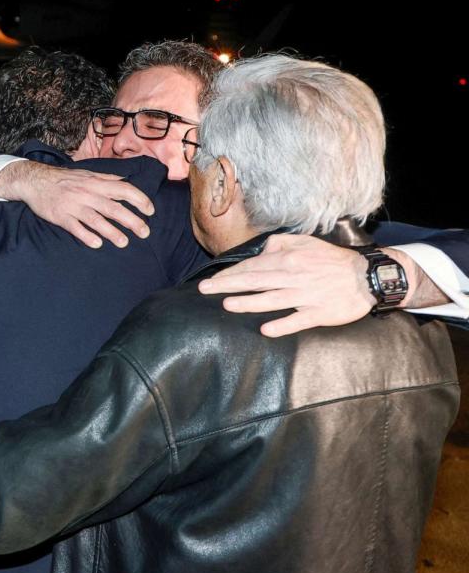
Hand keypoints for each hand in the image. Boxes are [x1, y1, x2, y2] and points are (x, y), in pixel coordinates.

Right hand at [0, 161, 154, 248]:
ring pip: (96, 219)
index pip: (123, 189)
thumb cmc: (64, 179)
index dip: (139, 199)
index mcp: (96, 182)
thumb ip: (106, 179)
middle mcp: (87, 194)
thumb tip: (125, 180)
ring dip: (112, 232)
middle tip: (145, 232)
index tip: (150, 211)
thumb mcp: (87, 174)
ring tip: (124, 243)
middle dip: (131, 220)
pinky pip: (75, 228)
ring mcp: (73, 206)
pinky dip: (86, 236)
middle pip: (113, 208)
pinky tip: (97, 244)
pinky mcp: (60, 216)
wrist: (35, 181)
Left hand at [197, 234, 373, 336]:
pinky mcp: (319, 313)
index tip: (212, 279)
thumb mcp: (306, 242)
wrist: (367, 277)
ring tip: (227, 304)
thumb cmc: (332, 260)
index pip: (253, 266)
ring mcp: (306, 296)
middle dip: (227, 285)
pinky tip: (266, 329)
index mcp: (289, 259)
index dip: (230, 273)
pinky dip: (282, 325)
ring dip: (248, 303)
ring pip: (271, 300)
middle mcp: (294, 277)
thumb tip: (260, 251)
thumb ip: (280, 243)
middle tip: (205, 290)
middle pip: (255, 281)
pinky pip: (297, 320)